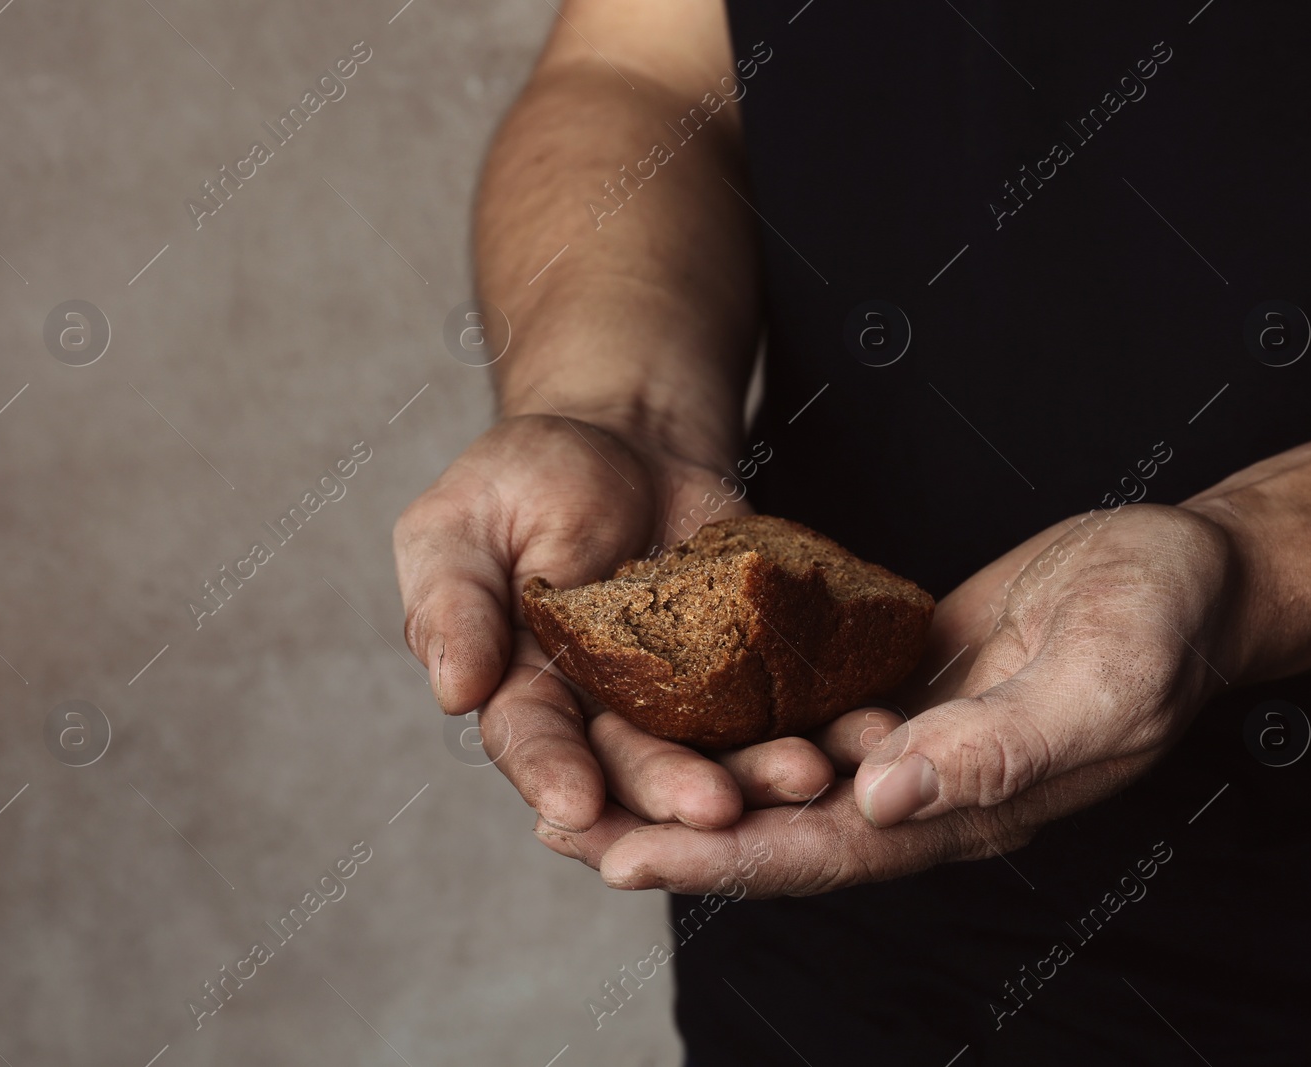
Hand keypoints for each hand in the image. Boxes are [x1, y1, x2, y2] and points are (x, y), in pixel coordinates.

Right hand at [394, 414, 834, 833]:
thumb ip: (450, 603)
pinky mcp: (750, 668)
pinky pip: (788, 703)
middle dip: (674, 791)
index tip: (577, 807)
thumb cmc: (526, 478)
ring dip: (760, 773)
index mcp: (522, 692)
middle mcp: (604, 714)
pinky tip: (859, 728)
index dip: (553, 775)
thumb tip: (455, 692)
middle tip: (716, 808)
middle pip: (636, 766)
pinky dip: (823, 720)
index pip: (533, 743)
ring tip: (806, 774)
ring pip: (720, 752)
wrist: (628, 436)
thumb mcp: (458, 524)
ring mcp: (683, 698)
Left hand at [536, 503, 1242, 896]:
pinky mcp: (894, 684)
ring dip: (683, 778)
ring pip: (774, 775)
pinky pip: (799, 711)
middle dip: (667, 834)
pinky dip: (730, 715)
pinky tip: (664, 696)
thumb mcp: (1101, 678)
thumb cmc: (1162, 620)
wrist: (1187, 570)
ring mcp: (904, 739)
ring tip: (579, 769)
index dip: (720, 860)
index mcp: (963, 805)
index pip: (822, 852)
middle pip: (775, 827)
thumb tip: (884, 800)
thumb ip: (1000, 747)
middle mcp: (919, 789)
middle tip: (556, 823)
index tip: (619, 859)